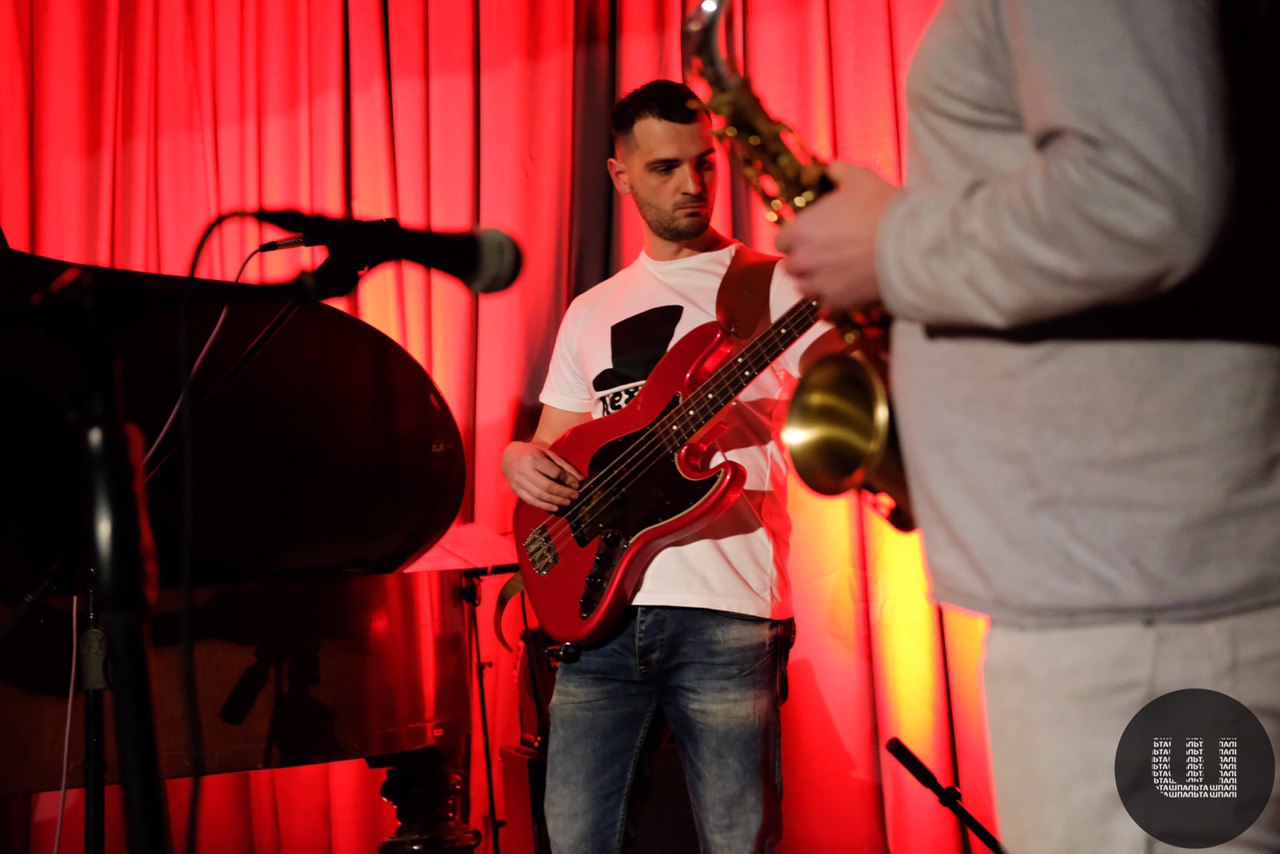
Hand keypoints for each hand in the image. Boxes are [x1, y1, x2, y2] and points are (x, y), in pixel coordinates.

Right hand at [502, 441, 582, 511]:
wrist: (510, 455)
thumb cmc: (533, 453)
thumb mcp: (549, 454)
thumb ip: (564, 466)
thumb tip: (580, 479)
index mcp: (534, 458)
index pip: (555, 473)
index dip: (568, 480)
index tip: (577, 485)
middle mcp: (525, 470)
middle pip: (548, 486)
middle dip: (564, 493)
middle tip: (575, 496)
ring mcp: (519, 481)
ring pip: (540, 495)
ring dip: (556, 501)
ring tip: (568, 502)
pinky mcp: (516, 490)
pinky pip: (531, 501)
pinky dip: (544, 506)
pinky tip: (555, 507)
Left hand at [775, 162, 896, 313]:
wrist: (910, 247)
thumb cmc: (882, 210)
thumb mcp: (860, 179)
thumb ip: (838, 172)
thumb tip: (831, 169)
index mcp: (801, 231)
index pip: (782, 241)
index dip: (796, 238)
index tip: (811, 236)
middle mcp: (804, 261)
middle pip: (791, 266)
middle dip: (804, 260)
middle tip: (825, 254)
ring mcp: (819, 285)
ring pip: (805, 288)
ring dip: (815, 281)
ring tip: (835, 272)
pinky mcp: (838, 303)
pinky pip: (825, 305)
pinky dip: (832, 298)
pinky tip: (847, 287)